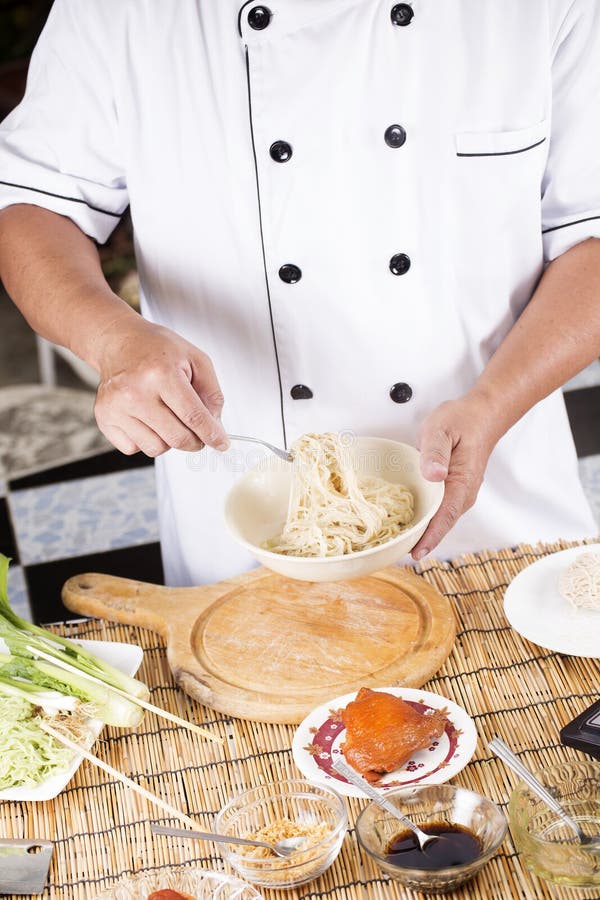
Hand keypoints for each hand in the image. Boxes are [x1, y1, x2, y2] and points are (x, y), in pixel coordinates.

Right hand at [94, 315, 228, 456]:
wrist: (119, 342)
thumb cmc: (158, 350)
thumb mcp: (196, 359)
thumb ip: (212, 394)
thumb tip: (216, 428)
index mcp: (160, 373)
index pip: (193, 416)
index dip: (212, 434)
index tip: (221, 444)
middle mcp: (135, 392)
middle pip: (177, 438)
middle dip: (195, 441)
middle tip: (197, 432)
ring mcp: (116, 407)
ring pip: (156, 448)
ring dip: (168, 439)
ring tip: (166, 416)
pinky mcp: (104, 417)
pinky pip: (134, 448)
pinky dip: (146, 439)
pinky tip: (146, 418)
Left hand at [411, 392, 498, 560]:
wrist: (482, 414)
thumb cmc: (463, 420)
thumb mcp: (442, 430)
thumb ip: (435, 453)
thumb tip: (433, 475)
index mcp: (462, 482)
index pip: (445, 517)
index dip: (430, 537)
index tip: (415, 552)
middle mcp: (464, 493)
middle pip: (442, 524)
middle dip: (422, 540)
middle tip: (396, 552)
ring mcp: (461, 492)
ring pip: (441, 519)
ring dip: (423, 531)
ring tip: (400, 543)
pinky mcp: (455, 488)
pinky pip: (440, 509)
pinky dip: (426, 519)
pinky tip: (411, 522)